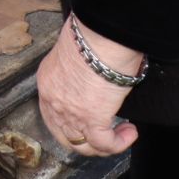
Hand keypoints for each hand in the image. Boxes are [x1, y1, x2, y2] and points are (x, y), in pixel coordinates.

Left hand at [37, 22, 140, 158]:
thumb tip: (94, 67)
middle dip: (86, 140)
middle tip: (105, 133)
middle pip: (65, 136)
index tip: (88, 118)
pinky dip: (119, 143)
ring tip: (122, 132)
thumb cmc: (93, 33)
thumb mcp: (75, 51)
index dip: (71, 121)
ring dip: (104, 144)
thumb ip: (79, 64)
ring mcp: (71, 114)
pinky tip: (130, 133)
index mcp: (48, 81)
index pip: (53, 113)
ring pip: (83, 145)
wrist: (101, 35)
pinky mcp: (92, 120)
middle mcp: (54, 101)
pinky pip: (105, 144)